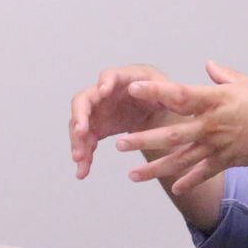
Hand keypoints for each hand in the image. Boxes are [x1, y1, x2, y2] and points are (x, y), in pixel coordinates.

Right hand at [70, 64, 179, 178]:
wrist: (159, 112)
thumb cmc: (164, 95)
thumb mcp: (169, 91)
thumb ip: (158, 89)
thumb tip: (136, 88)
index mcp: (126, 78)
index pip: (110, 75)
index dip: (105, 83)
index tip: (103, 92)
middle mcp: (105, 92)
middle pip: (84, 101)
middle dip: (80, 117)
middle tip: (80, 133)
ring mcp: (98, 110)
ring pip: (80, 125)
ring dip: (78, 142)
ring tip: (80, 160)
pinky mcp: (97, 128)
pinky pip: (86, 142)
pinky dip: (84, 156)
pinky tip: (83, 171)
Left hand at [114, 60, 247, 194]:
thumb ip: (223, 76)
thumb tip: (208, 66)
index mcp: (216, 100)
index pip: (180, 95)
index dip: (156, 92)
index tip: (134, 88)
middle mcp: (213, 125)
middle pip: (173, 134)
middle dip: (145, 140)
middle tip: (121, 143)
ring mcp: (218, 146)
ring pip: (182, 159)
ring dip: (156, 168)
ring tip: (132, 175)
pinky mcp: (226, 161)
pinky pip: (203, 173)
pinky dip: (188, 182)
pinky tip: (172, 189)